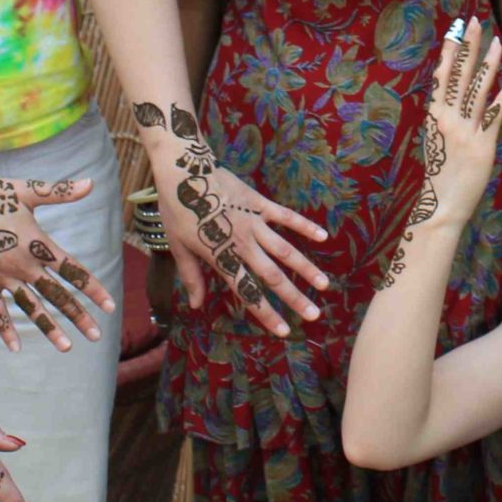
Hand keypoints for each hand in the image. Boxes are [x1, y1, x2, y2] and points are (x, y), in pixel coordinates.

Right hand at [0, 172, 111, 352]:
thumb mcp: (27, 191)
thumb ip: (61, 191)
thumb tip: (90, 183)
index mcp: (37, 244)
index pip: (72, 270)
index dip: (92, 288)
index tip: (109, 305)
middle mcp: (22, 265)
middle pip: (56, 294)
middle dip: (78, 315)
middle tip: (96, 335)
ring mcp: (1, 276)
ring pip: (30, 307)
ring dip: (49, 328)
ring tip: (66, 347)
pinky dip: (5, 328)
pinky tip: (15, 347)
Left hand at [133, 99, 331, 338]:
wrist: (184, 171)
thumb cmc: (177, 210)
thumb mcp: (178, 247)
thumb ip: (191, 276)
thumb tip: (194, 305)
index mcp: (222, 257)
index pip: (248, 292)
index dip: (266, 314)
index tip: (284, 330)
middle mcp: (242, 244)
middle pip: (273, 276)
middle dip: (294, 298)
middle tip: (313, 315)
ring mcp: (254, 223)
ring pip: (285, 250)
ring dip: (306, 269)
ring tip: (324, 285)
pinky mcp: (259, 204)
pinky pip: (286, 217)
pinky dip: (304, 226)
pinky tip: (322, 236)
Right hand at [423, 18, 501, 220]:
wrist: (442, 203)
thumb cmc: (440, 171)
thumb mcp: (436, 138)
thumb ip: (445, 115)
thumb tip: (453, 95)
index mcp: (435, 115)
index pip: (442, 75)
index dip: (450, 51)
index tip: (455, 29)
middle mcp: (448, 118)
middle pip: (460, 75)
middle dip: (469, 47)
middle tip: (475, 22)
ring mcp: (466, 131)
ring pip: (479, 90)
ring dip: (489, 64)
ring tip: (497, 43)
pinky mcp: (483, 144)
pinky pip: (495, 115)